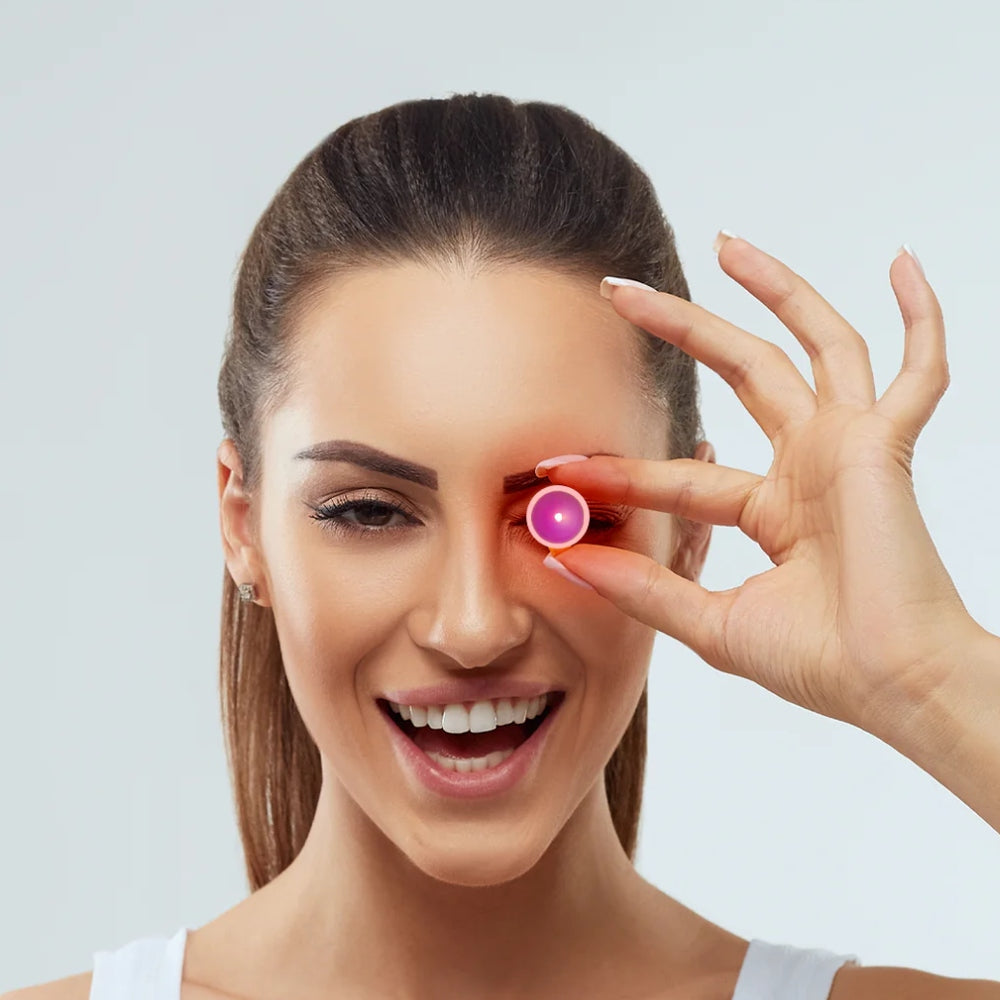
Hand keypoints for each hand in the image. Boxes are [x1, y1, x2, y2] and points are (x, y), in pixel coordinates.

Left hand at [542, 234, 981, 734]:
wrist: (891, 687)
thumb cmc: (819, 664)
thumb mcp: (709, 622)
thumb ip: (641, 588)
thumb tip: (561, 559)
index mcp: (768, 509)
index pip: (678, 474)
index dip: (618, 473)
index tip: (555, 469)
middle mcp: (806, 466)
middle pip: (736, 375)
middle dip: (677, 330)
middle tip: (616, 291)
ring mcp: (847, 449)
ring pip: (812, 345)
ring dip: (776, 291)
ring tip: (726, 244)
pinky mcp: (885, 447)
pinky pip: (919, 372)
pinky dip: (920, 319)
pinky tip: (902, 264)